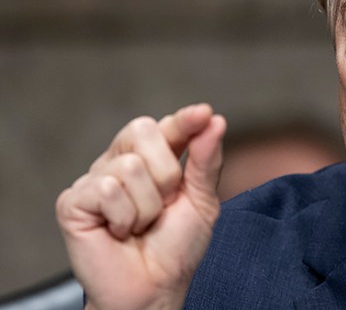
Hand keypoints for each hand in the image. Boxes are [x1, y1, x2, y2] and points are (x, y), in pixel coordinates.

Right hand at [56, 104, 226, 309]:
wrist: (155, 288)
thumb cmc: (175, 247)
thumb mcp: (202, 200)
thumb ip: (205, 160)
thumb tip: (214, 120)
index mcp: (151, 159)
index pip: (165, 126)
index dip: (184, 119)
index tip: (203, 114)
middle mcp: (119, 162)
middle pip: (143, 130)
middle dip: (167, 173)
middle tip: (164, 205)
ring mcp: (94, 180)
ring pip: (130, 166)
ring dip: (148, 205)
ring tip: (140, 225)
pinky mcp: (73, 202)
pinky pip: (108, 188)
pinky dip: (125, 217)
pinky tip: (119, 232)